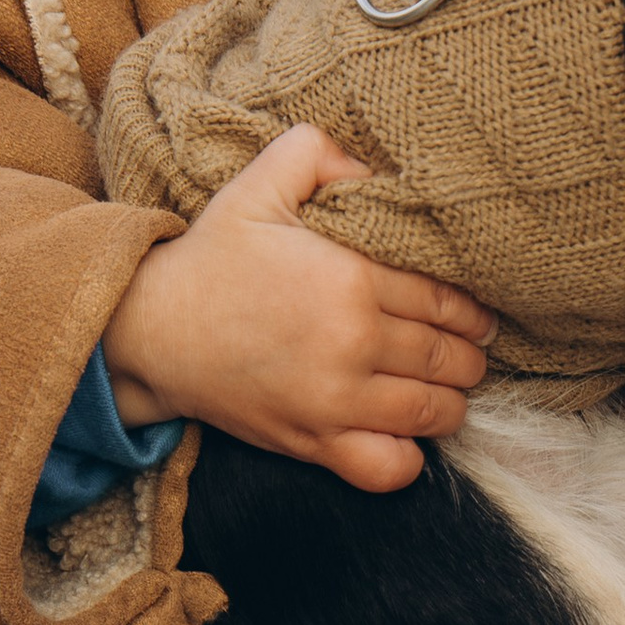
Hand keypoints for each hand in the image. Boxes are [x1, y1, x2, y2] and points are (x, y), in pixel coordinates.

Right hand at [101, 123, 493, 492]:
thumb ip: (323, 156)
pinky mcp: (314, 442)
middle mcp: (352, 342)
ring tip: (448, 386)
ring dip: (452, 400)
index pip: (447, 299)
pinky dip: (410, 458)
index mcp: (350, 278)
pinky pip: (389, 468)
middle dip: (469, 352)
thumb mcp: (262, 184)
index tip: (474, 310)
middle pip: (449, 355)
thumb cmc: (212, 258)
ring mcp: (335, 400)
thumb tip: (377, 173)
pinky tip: (405, 435)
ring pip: (433, 410)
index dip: (471, 306)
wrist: (151, 329)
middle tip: (469, 347)